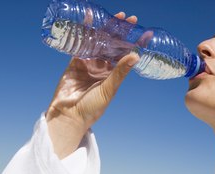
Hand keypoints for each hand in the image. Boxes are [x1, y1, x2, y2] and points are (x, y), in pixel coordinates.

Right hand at [46, 13, 138, 158]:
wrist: (68, 115)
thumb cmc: (91, 108)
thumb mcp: (109, 89)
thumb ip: (120, 72)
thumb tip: (136, 55)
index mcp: (113, 75)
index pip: (126, 55)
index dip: (135, 44)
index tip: (145, 34)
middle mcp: (102, 67)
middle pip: (113, 45)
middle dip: (121, 32)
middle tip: (129, 19)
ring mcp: (89, 63)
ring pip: (99, 42)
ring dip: (107, 29)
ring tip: (116, 16)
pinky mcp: (75, 61)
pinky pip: (81, 43)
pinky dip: (85, 30)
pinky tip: (90, 18)